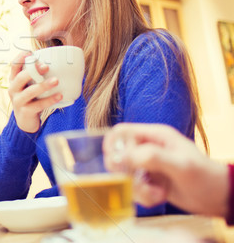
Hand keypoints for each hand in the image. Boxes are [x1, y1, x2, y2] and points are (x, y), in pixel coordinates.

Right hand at [8, 51, 62, 132]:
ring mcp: (18, 101)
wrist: (26, 120)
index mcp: (14, 80)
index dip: (20, 58)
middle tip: (46, 66)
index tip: (30, 52)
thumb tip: (58, 61)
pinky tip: (59, 96)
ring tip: (56, 80)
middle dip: (33, 71)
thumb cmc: (31, 98)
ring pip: (29, 92)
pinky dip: (50, 100)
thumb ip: (36, 75)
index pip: (13, 66)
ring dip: (43, 85)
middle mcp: (13, 89)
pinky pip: (38, 105)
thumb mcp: (29, 85)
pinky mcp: (25, 112)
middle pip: (20, 78)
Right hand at [104, 123, 228, 216]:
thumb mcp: (180, 165)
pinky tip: (159, 197)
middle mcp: (148, 148)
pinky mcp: (149, 182)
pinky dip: (143, 197)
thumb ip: (152, 157)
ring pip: (124, 175)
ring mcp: (147, 166)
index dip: (112, 145)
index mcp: (155, 136)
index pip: (121, 132)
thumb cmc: (205, 177)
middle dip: (124, 173)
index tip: (115, 163)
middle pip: (117, 155)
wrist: (218, 198)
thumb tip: (122, 157)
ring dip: (136, 188)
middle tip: (136, 182)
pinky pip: (133, 188)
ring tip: (156, 193)